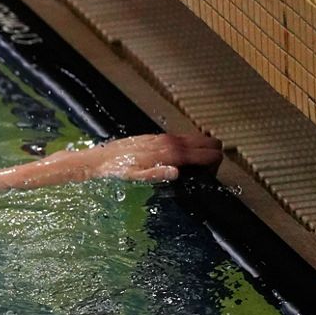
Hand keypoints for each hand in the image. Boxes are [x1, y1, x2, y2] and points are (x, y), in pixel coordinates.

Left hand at [82, 133, 222, 181]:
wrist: (100, 160)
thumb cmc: (117, 170)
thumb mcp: (135, 177)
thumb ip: (156, 173)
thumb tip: (176, 172)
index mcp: (170, 153)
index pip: (207, 153)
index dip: (215, 164)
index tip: (212, 175)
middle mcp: (170, 142)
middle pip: (209, 142)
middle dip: (214, 154)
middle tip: (208, 170)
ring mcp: (165, 138)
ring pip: (197, 138)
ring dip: (203, 149)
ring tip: (198, 165)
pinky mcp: (158, 137)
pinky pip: (183, 139)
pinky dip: (190, 146)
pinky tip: (183, 157)